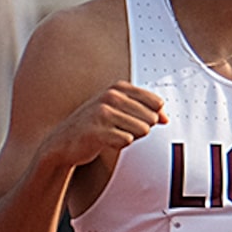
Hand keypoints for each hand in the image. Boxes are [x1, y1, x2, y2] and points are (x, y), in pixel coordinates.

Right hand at [43, 83, 164, 174]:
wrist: (65, 141)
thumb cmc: (97, 125)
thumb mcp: (121, 112)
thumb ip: (146, 111)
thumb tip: (166, 119)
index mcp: (118, 88)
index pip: (157, 102)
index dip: (152, 116)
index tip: (136, 119)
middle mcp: (110, 96)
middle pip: (152, 118)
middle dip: (141, 128)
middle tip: (120, 128)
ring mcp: (103, 112)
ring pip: (142, 130)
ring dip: (131, 137)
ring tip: (113, 133)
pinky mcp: (98, 130)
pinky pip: (127, 140)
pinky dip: (120, 144)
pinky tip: (106, 140)